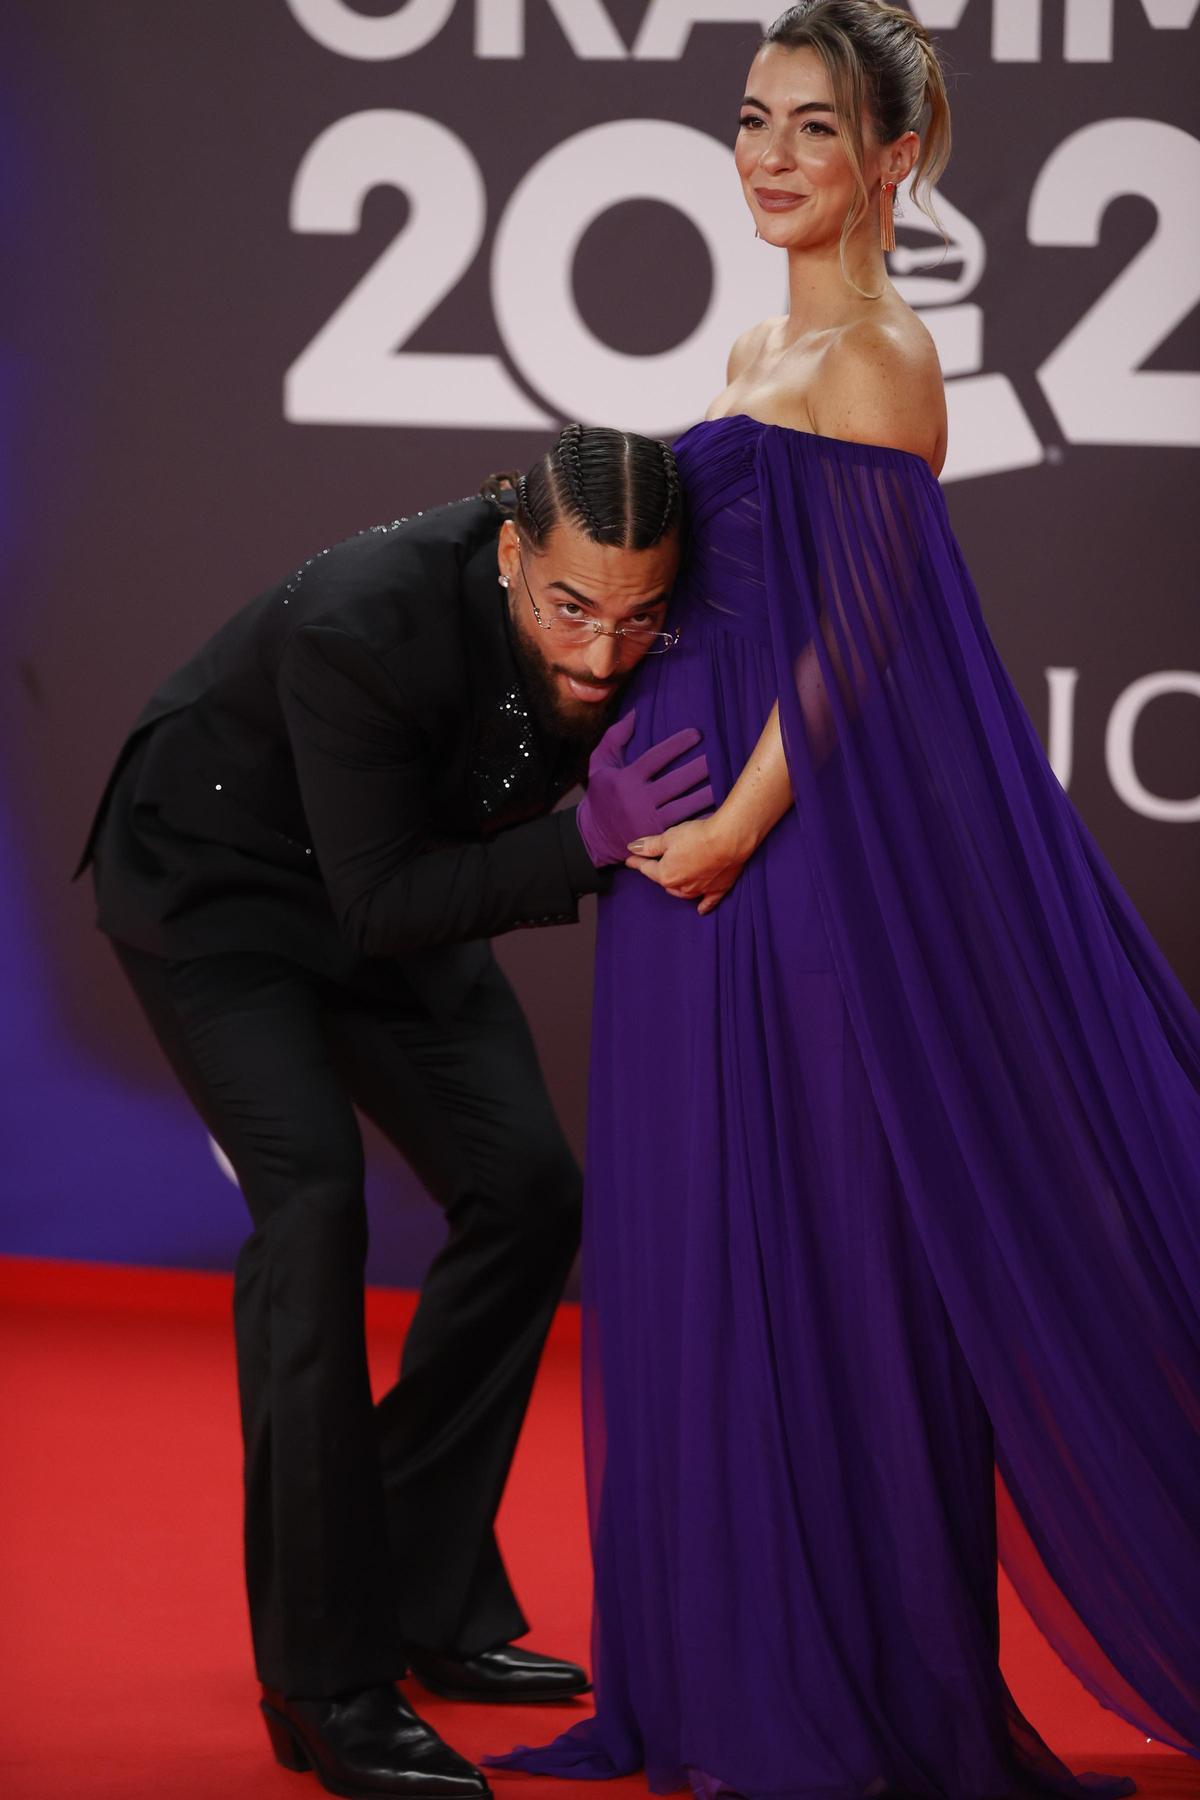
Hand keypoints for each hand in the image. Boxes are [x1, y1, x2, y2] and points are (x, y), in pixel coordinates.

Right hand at [576, 710, 712, 868]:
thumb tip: (635, 713)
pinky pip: (684, 826)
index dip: (678, 744)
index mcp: (626, 779)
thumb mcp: (600, 764)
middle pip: (676, 782)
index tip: (697, 733)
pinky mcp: (657, 837)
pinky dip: (701, 819)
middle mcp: (638, 800)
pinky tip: (718, 810)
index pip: (656, 758)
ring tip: (726, 780)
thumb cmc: (601, 795)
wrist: (593, 838)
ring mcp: (649, 821)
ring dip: (706, 793)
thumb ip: (615, 737)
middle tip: (720, 755)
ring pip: (684, 806)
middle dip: (699, 768)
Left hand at [625, 815, 747, 913]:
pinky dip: (703, 905)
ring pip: (683, 893)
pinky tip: (700, 910)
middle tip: (656, 864)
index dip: (637, 862)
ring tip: (672, 882)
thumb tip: (632, 848)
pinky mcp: (717, 890)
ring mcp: (699, 891)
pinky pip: (707, 902)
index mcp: (666, 875)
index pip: (647, 868)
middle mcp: (680, 887)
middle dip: (659, 873)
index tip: (629, 860)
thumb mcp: (668, 837)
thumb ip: (650, 845)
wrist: (728, 841)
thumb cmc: (697, 837)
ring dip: (676, 888)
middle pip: (665, 881)